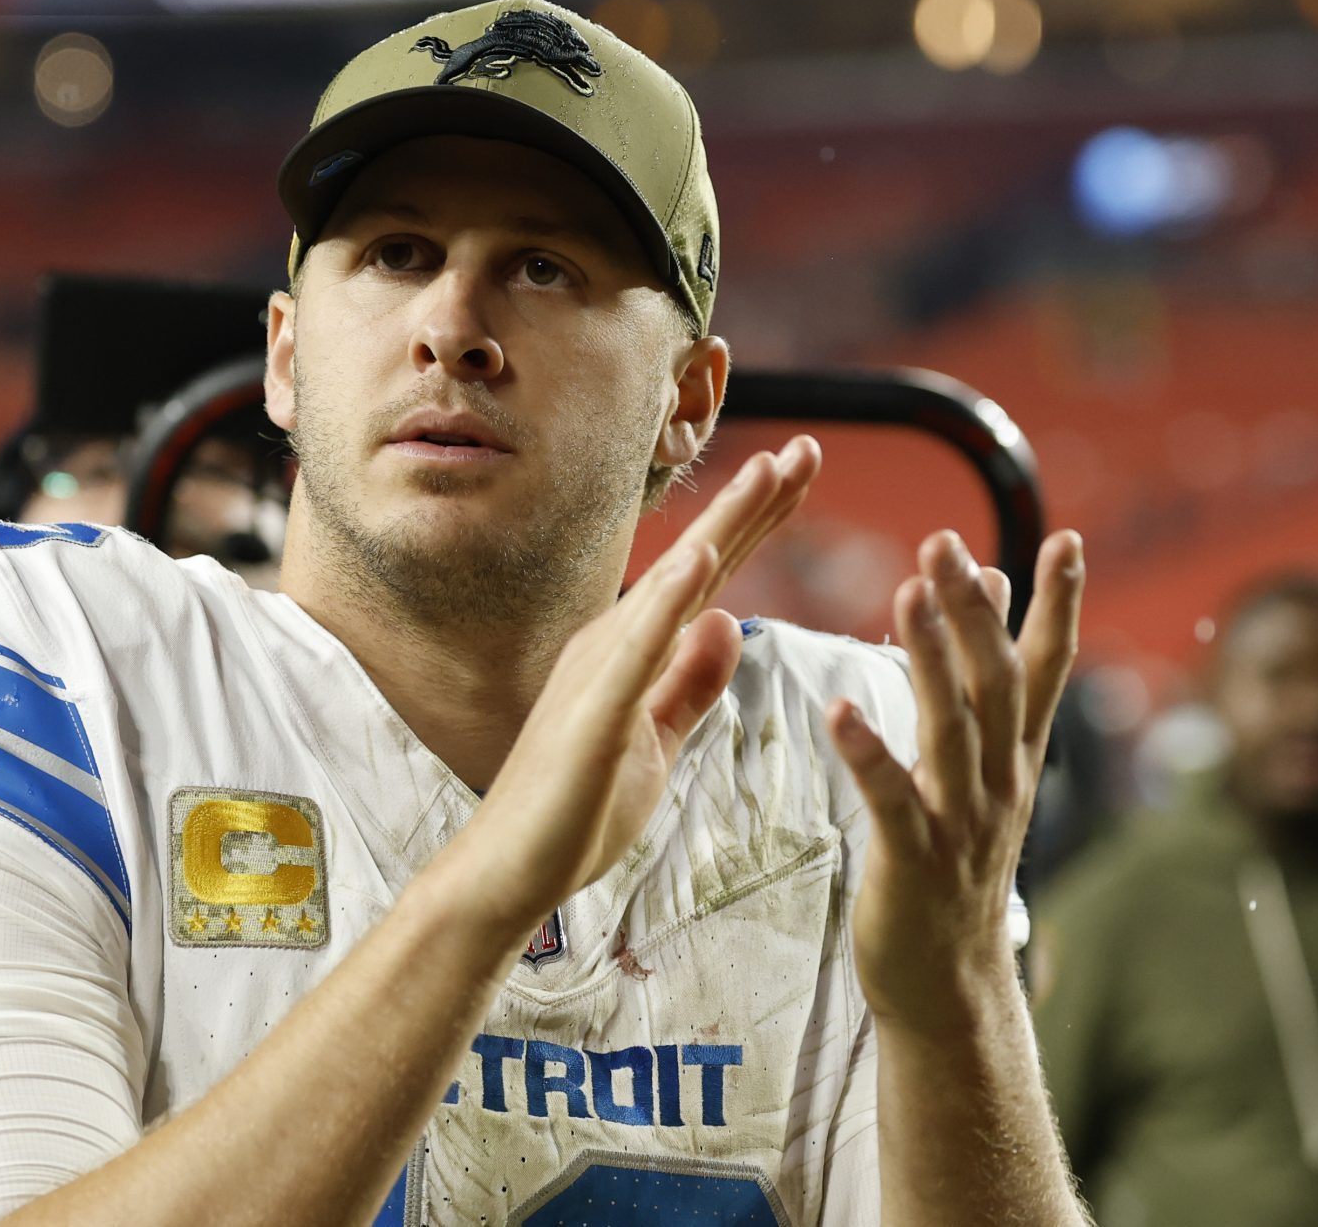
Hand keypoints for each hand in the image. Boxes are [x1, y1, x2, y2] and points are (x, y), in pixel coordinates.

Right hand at [444, 436, 821, 941]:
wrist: (508, 871)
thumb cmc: (575, 812)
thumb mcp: (655, 742)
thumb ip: (689, 685)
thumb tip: (726, 622)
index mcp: (635, 651)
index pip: (711, 575)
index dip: (756, 522)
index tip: (800, 470)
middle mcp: (616, 644)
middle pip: (701, 561)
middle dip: (755, 503)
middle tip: (808, 447)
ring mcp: (600, 673)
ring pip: (673, 587)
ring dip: (722, 527)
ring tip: (768, 473)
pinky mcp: (591, 714)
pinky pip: (634, 651)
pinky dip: (664, 601)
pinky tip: (697, 561)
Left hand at [831, 528, 1083, 1034]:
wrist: (950, 985)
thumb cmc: (956, 866)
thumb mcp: (985, 771)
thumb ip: (990, 685)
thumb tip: (996, 584)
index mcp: (1014, 757)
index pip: (1045, 668)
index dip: (1058, 605)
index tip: (1068, 539)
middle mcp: (999, 782)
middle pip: (996, 682)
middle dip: (973, 611)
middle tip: (942, 542)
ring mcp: (961, 823)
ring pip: (952, 729)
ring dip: (931, 659)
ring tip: (909, 593)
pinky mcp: (913, 861)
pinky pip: (893, 799)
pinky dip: (870, 754)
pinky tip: (841, 710)